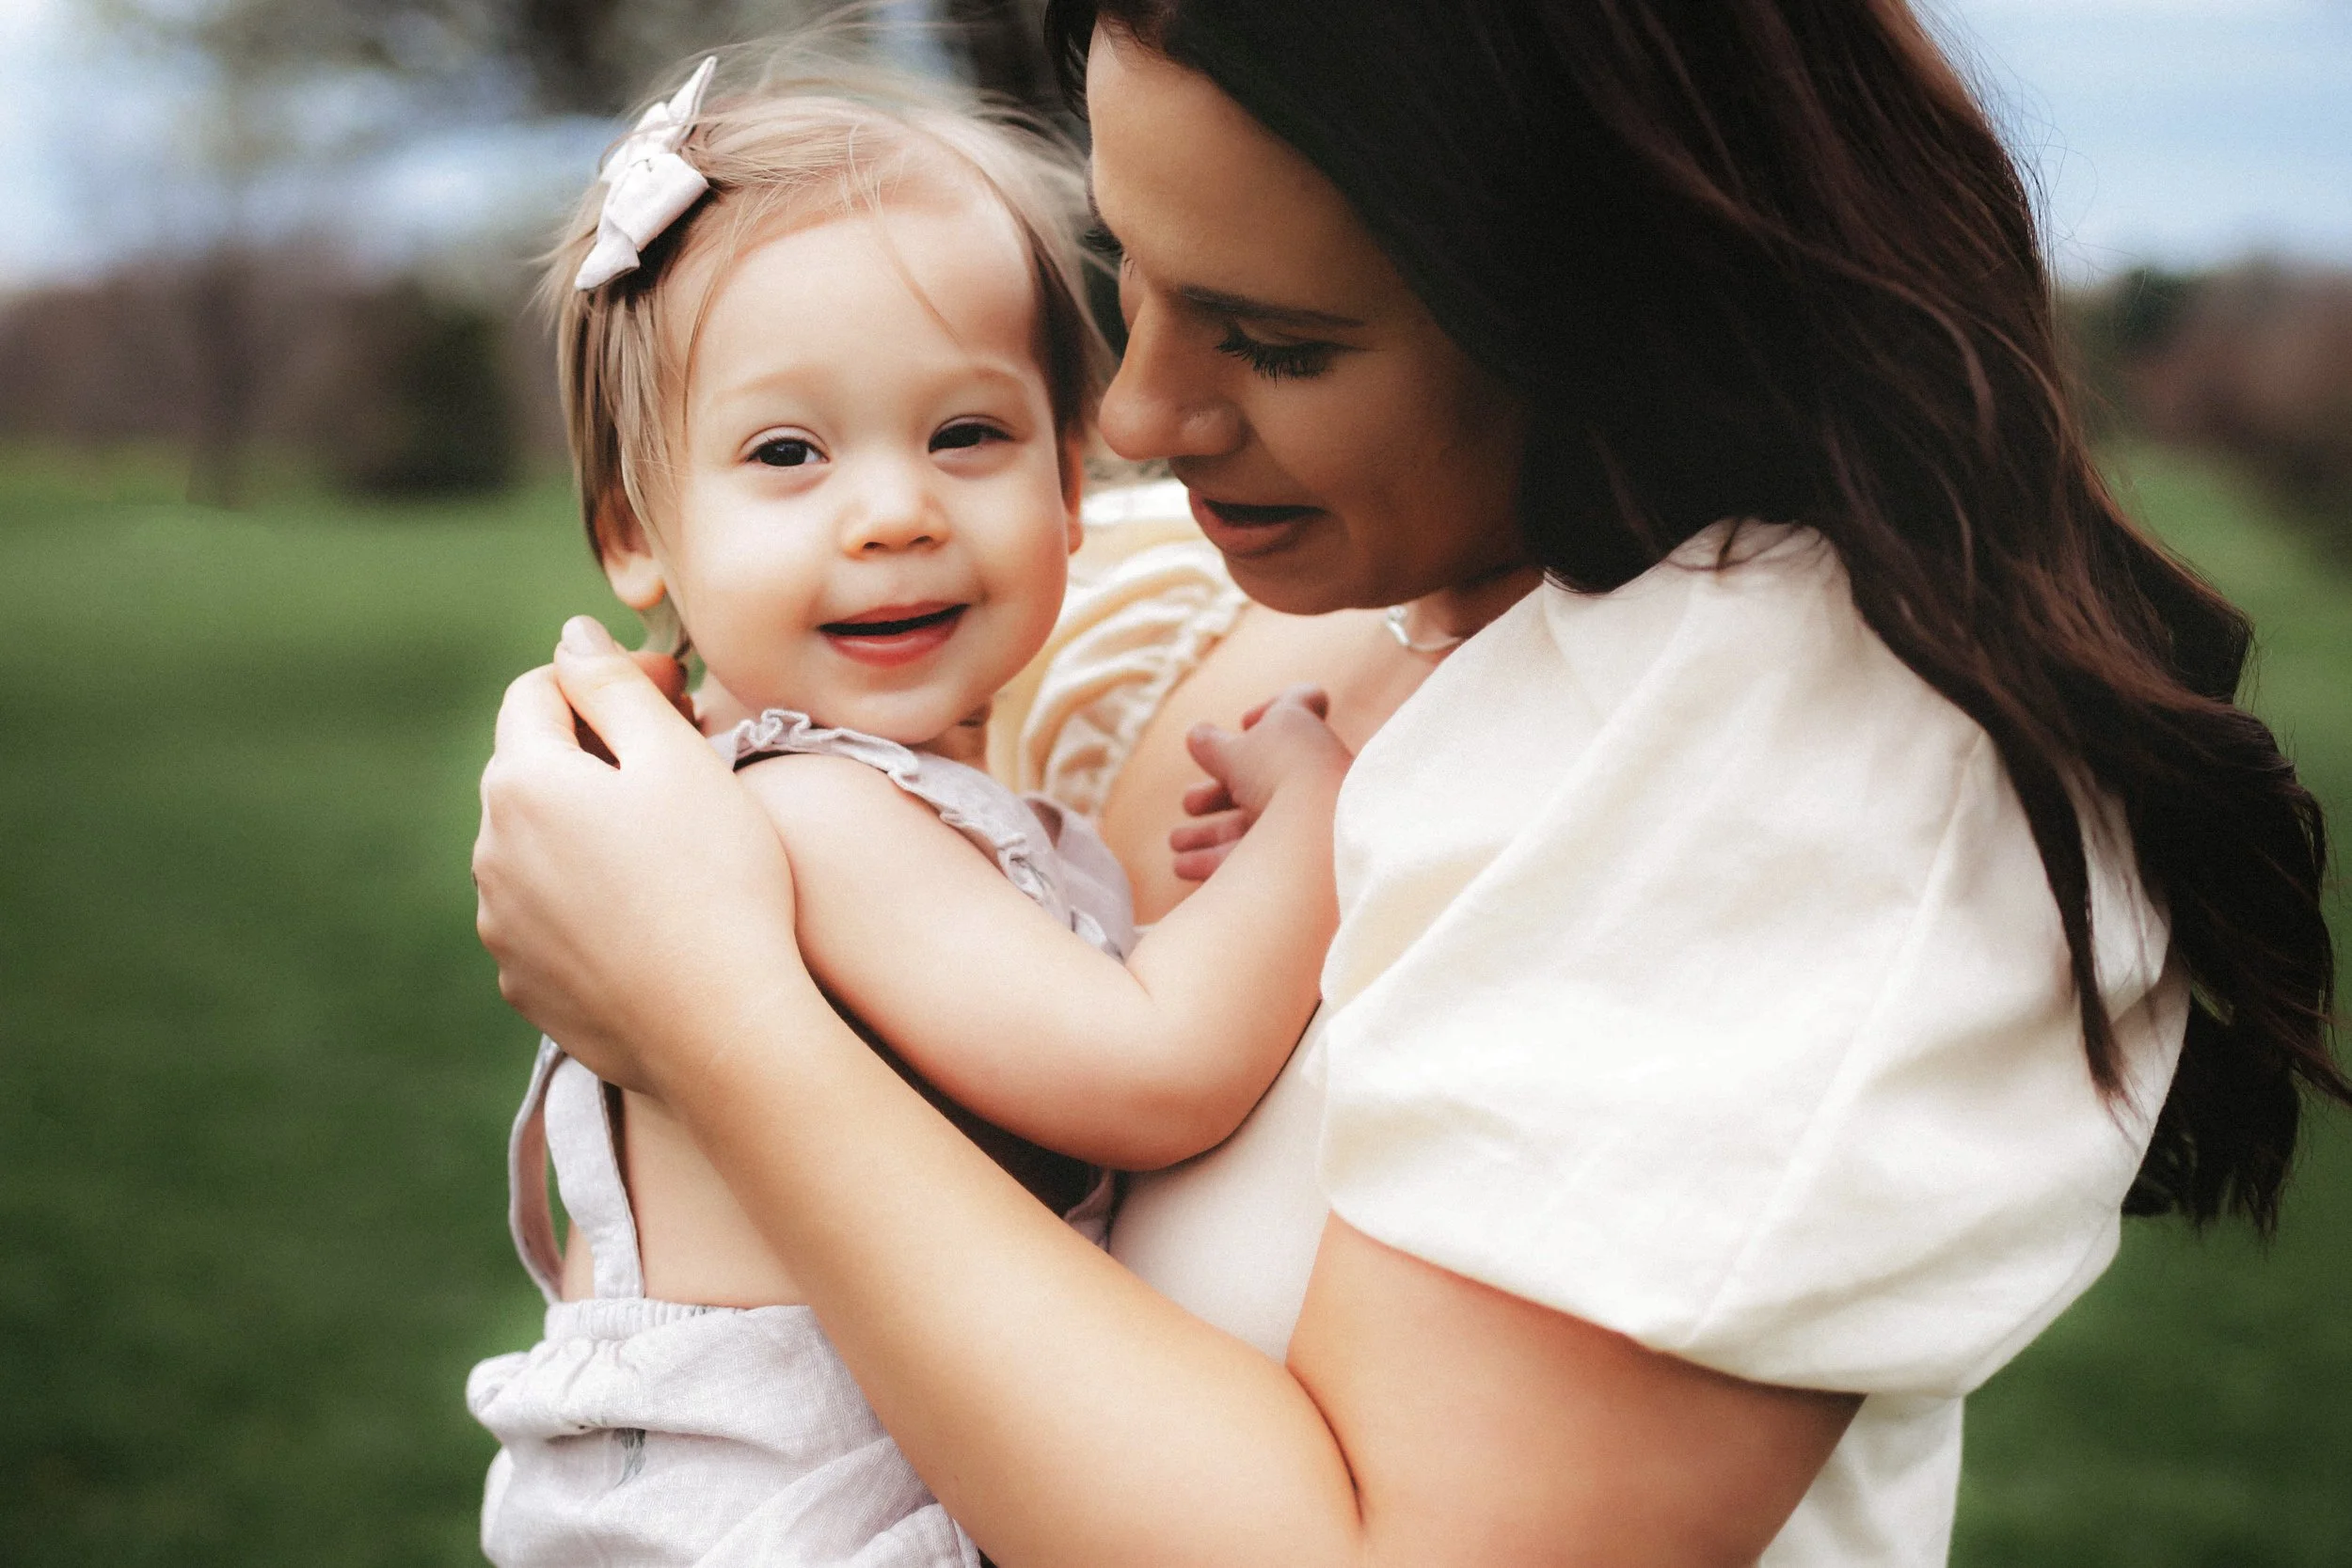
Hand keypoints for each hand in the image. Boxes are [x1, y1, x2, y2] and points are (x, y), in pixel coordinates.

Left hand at [473, 616, 800, 1094]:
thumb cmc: (716, 881)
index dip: (607, 677)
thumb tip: (571, 637)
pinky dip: (587, 900)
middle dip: (598, 751)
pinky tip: (650, 915)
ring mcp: (501, 925)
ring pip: (539, 846)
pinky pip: (548, 917)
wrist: (721, 1028)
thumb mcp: (677, 760)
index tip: (673, 691)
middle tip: (684, 759)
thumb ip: (615, 687)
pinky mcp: (524, 983)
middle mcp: (491, 851)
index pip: (539, 691)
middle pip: (536, 770)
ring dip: (589, 829)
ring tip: (670, 847)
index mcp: (523, 782)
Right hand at [1170, 684, 1350, 881]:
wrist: (1324, 828)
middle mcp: (1311, 780)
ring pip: (1251, 828)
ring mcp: (1307, 823)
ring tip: (1177, 843)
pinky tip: (1183, 866)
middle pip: (1258, 784)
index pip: (1299, 706)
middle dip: (1215, 796)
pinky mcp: (1300, 863)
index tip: (1246, 722)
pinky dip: (1215, 862)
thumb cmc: (1283, 774)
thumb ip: (1212, 743)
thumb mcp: (1237, 751)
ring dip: (1207, 834)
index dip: (1270, 709)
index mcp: (1304, 739)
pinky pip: (1254, 862)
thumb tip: (1196, 736)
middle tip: (1190, 804)